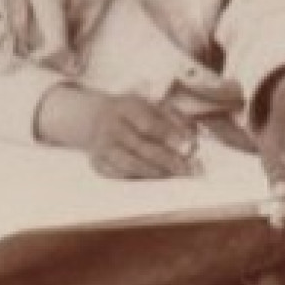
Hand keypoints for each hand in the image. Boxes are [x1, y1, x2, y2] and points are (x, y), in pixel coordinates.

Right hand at [35, 86, 197, 178]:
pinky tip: (151, 179)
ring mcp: (101, 146)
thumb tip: (191, 137)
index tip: (188, 146)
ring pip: (128, 164)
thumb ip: (172, 118)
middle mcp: (110, 126)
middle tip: (186, 169)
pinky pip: (118, 175)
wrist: (93, 118)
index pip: (147, 123)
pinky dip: (136, 178)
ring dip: (153, 172)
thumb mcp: (150, 105)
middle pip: (140, 146)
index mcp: (125, 107)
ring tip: (171, 175)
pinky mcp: (97, 163)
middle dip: (166, 159)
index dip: (169, 135)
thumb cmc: (132, 113)